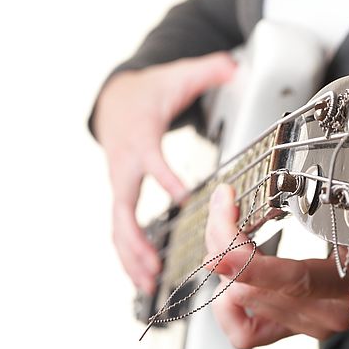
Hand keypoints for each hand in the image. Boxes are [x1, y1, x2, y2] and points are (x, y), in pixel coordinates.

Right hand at [93, 52, 236, 292]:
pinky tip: (142, 280)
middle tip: (155, 266)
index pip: (153, 162)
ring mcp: (119, 186)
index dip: (167, 179)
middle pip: (124, 209)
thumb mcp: (176, 77)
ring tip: (148, 285)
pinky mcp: (121, 197)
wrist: (114, 101)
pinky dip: (128, 257)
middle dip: (137, 241)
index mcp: (140, 140)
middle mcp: (125, 167)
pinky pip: (120, 231)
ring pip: (118, 228)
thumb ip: (207, 71)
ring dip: (130, 258)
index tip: (185, 199)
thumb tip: (233, 64)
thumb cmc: (147, 95)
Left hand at [204, 184, 348, 348]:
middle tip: (224, 206)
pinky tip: (231, 281)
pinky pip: (244, 333)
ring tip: (226, 234)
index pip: (295, 281)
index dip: (252, 267)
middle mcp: (324, 313)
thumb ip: (327, 213)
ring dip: (224, 266)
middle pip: (252, 289)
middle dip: (225, 243)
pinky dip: (228, 307)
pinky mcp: (290, 329)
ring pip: (241, 305)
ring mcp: (305, 325)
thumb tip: (285, 190)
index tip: (222, 250)